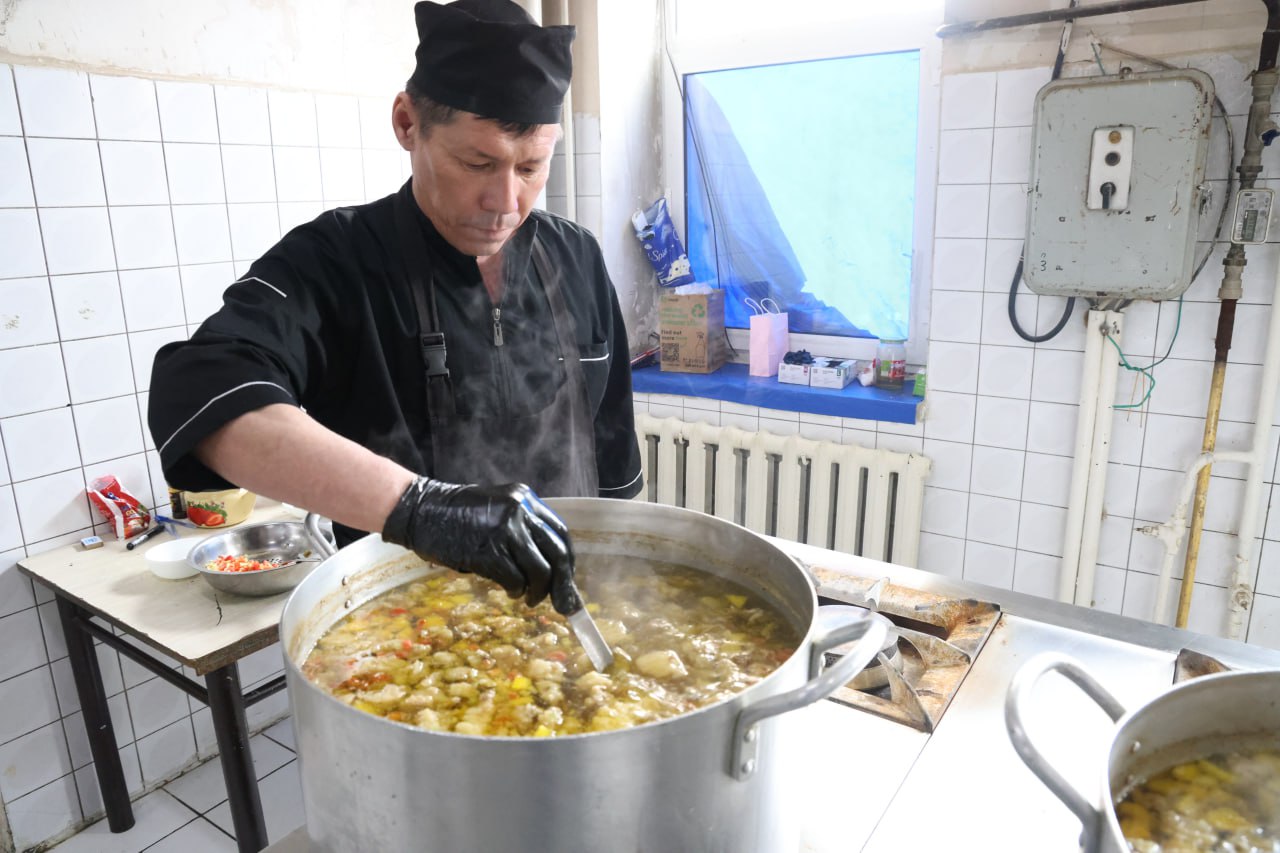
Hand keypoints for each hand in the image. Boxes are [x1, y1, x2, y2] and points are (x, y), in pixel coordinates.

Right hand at [381, 477, 580, 613]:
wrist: (422, 511)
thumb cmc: (457, 516)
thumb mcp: (497, 510)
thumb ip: (522, 529)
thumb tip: (549, 567)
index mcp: (525, 499)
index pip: (560, 534)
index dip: (568, 562)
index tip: (567, 582)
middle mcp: (520, 511)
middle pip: (558, 554)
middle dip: (563, 584)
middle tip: (564, 605)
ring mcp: (505, 530)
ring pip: (540, 571)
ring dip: (539, 591)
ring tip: (530, 598)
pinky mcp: (488, 551)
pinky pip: (515, 579)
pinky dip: (517, 590)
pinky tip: (511, 592)